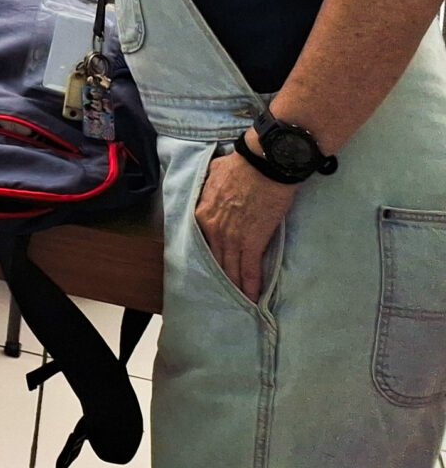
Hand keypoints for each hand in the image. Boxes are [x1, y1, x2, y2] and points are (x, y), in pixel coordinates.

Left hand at [195, 144, 295, 300]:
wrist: (265, 165)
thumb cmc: (242, 166)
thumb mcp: (213, 174)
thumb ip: (209, 188)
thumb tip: (210, 188)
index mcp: (202, 213)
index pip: (202, 243)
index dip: (208, 259)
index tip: (209, 272)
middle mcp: (212, 228)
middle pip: (216, 260)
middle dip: (221, 278)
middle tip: (223, 294)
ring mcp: (232, 237)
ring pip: (231, 268)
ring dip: (236, 286)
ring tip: (239, 302)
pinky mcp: (253, 242)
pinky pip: (250, 269)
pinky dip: (251, 285)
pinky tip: (253, 298)